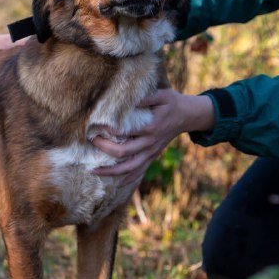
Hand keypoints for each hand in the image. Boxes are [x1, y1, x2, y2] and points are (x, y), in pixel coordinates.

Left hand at [92, 89, 214, 185]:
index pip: (126, 132)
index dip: (109, 130)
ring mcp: (151, 152)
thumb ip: (146, 98)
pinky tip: (114, 184)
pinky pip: (139, 172)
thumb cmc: (171, 103)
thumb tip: (128, 98)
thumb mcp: (161, 95)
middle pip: (124, 153)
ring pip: (130, 168)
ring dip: (111, 172)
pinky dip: (127, 179)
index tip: (96, 126)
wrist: (187, 116)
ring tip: (93, 171)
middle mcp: (149, 143)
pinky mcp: (152, 157)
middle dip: (105, 149)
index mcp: (150, 127)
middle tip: (91, 142)